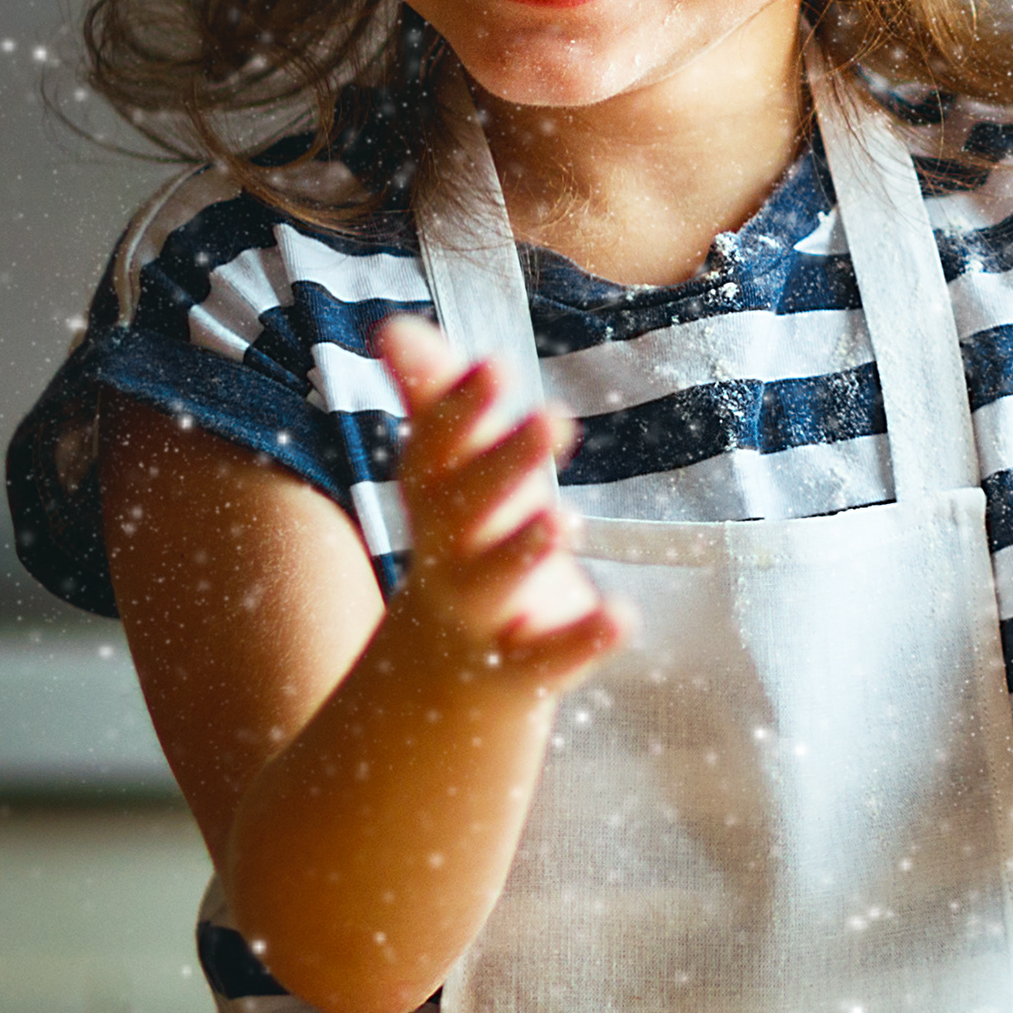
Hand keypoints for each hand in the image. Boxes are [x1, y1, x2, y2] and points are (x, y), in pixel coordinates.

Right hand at [367, 315, 627, 690]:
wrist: (435, 686)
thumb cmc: (460, 550)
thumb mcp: (447, 482)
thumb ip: (433, 403)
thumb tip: (390, 326)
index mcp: (436, 504)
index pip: (436, 451)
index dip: (460, 411)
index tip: (495, 365)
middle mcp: (447, 554)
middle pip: (465, 508)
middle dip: (505, 462)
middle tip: (554, 417)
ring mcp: (482, 615)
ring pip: (493, 582)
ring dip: (524, 549)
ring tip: (563, 517)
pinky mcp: (521, 668)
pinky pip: (548, 657)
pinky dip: (583, 639)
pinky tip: (623, 614)